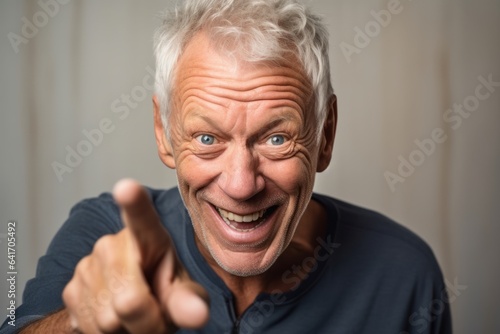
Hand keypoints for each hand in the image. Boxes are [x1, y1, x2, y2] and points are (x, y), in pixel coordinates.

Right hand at [62, 179, 208, 332]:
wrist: (131, 309)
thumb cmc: (163, 293)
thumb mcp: (183, 296)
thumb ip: (189, 302)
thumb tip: (197, 313)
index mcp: (148, 236)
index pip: (141, 218)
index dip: (133, 204)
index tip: (126, 187)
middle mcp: (112, 245)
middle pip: (129, 300)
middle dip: (146, 322)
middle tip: (155, 319)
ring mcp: (87, 266)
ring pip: (107, 320)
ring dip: (125, 330)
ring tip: (134, 317)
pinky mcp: (69, 290)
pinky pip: (88, 327)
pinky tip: (115, 320)